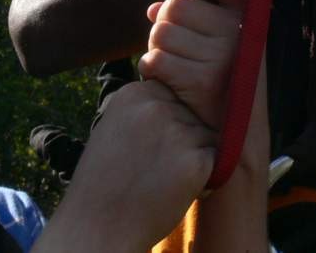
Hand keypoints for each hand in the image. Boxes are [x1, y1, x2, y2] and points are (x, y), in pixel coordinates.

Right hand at [40, 80, 215, 252]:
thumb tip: (175, 103)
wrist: (99, 222)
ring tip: (167, 179)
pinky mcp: (194, 160)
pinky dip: (207, 179)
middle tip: (159, 165)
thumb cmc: (106, 179)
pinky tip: (181, 191)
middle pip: (193, 115)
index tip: (152, 145)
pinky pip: (217, 161)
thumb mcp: (114, 126)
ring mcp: (175, 130)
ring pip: (207, 137)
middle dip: (186, 139)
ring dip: (197, 158)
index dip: (170, 122)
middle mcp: (154, 104)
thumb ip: (141, 110)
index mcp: (132, 93)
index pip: (172, 96)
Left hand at [138, 0, 245, 129]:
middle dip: (165, 27)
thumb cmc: (218, 77)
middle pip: (172, 6)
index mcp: (245, 14)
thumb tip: (153, 9)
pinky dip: (152, 71)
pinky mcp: (203, 80)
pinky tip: (171, 83)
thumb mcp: (212, 42)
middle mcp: (238, 30)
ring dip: (158, 51)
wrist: (233, 134)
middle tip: (180, 50)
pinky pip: (154, 60)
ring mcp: (224, 55)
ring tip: (180, 68)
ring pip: (158, 34)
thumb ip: (188, 19)